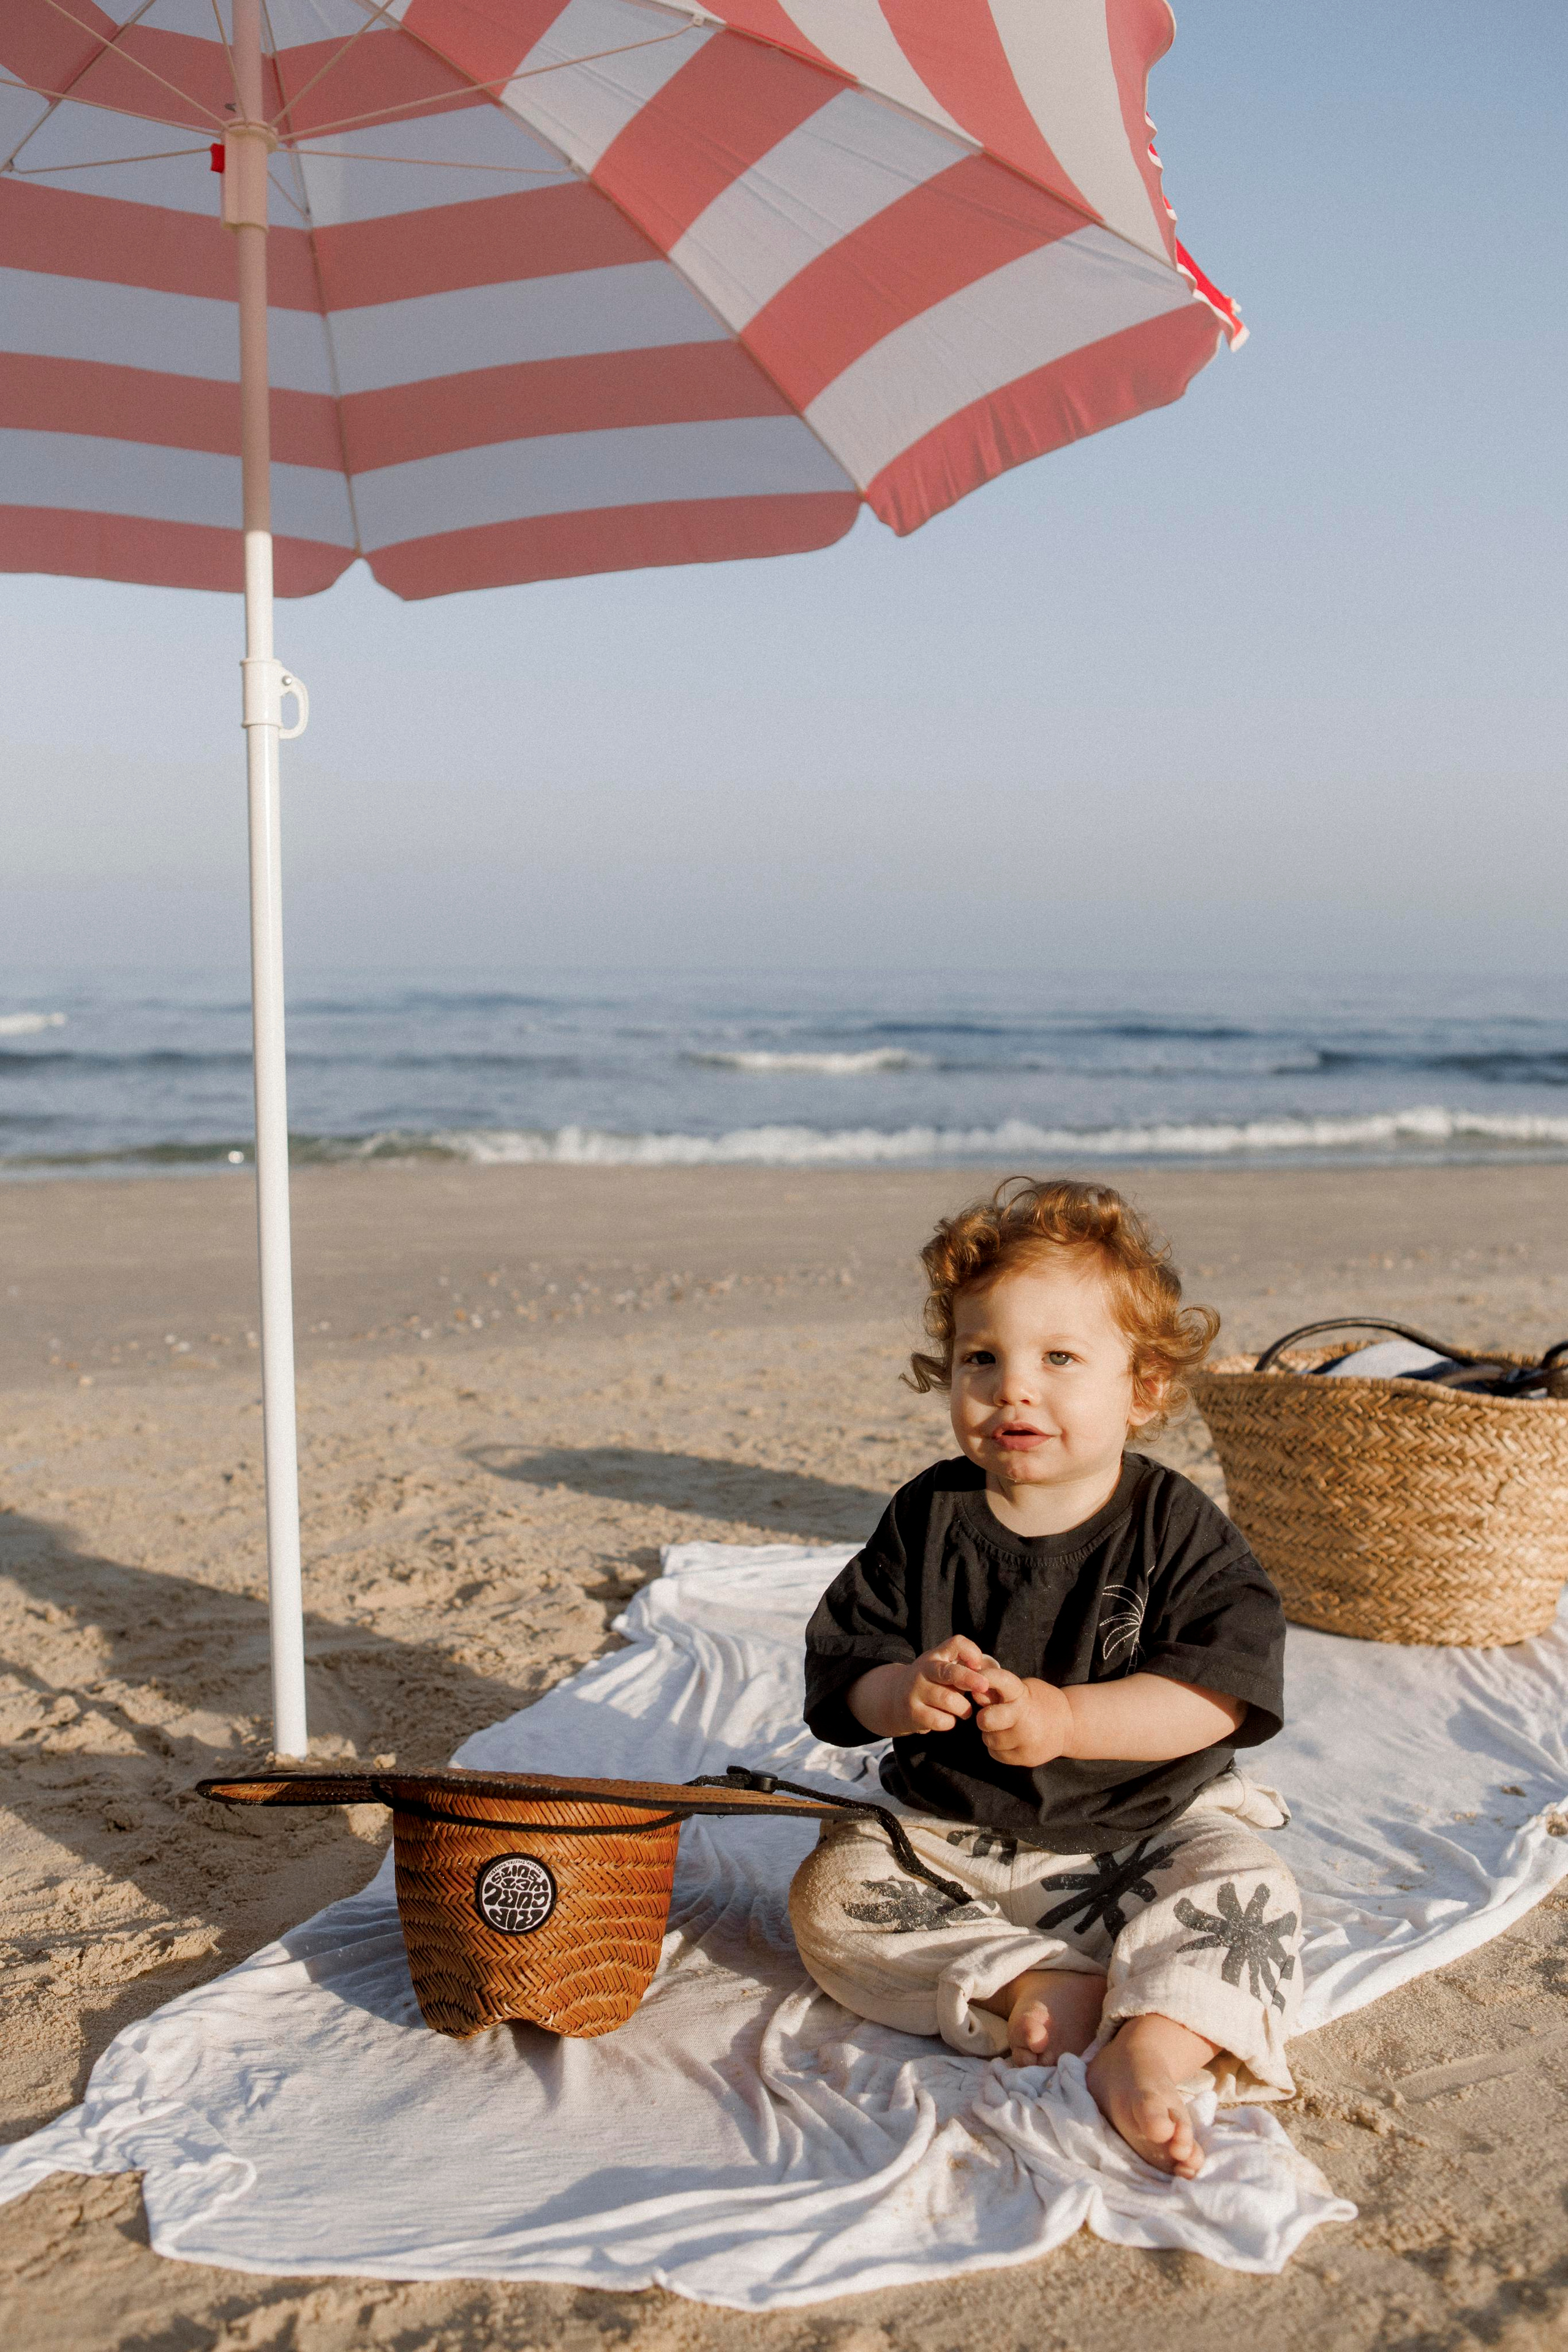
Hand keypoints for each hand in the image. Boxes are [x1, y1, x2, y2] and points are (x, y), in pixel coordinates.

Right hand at [847, 1636, 1000, 1738]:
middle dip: (970, 1679)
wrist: (893, 1699)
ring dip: (964, 1709)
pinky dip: (950, 1722)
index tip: (979, 1663)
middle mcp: (923, 1670)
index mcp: (935, 1656)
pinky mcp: (913, 1713)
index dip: (971, 1651)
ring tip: (964, 1711)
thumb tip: (990, 1669)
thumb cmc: (930, 1683)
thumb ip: (965, 1666)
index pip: (955, 1644)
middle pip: (949, 1672)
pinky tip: (947, 1719)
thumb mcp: (942, 1667)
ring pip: (950, 1700)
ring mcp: (916, 1692)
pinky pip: (942, 1721)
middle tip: (985, 1686)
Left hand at [975, 1670, 1073, 1768]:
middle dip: (983, 1718)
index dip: (988, 1677)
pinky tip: (1010, 1740)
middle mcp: (1025, 1718)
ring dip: (991, 1734)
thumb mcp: (1022, 1689)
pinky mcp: (1025, 1758)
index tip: (979, 1677)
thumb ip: (998, 1692)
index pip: (1002, 1681)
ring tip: (1004, 1728)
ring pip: (989, 1739)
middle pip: (986, 1720)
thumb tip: (973, 1691)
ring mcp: (1026, 1741)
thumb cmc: (1038, 1702)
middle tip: (989, 1716)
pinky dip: (998, 1747)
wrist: (1069, 1726)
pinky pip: (996, 1754)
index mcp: (1023, 1695)